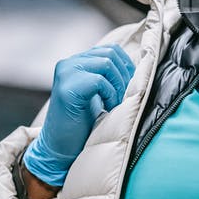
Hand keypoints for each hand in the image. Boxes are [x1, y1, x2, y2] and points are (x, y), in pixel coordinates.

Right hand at [23, 44, 135, 186]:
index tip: (129, 87)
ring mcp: (65, 74)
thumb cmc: (82, 124)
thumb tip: (139, 66)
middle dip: (124, 76)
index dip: (126, 66)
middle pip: (111, 53)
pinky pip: (99, 80)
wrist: (60, 148)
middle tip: (122, 98)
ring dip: (118, 85)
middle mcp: (68, 64)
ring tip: (113, 104)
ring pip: (106, 63)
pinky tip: (106, 109)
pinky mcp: (66, 88)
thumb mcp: (97, 94)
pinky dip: (110, 95)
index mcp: (76, 62)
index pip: (110, 49)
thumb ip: (107, 77)